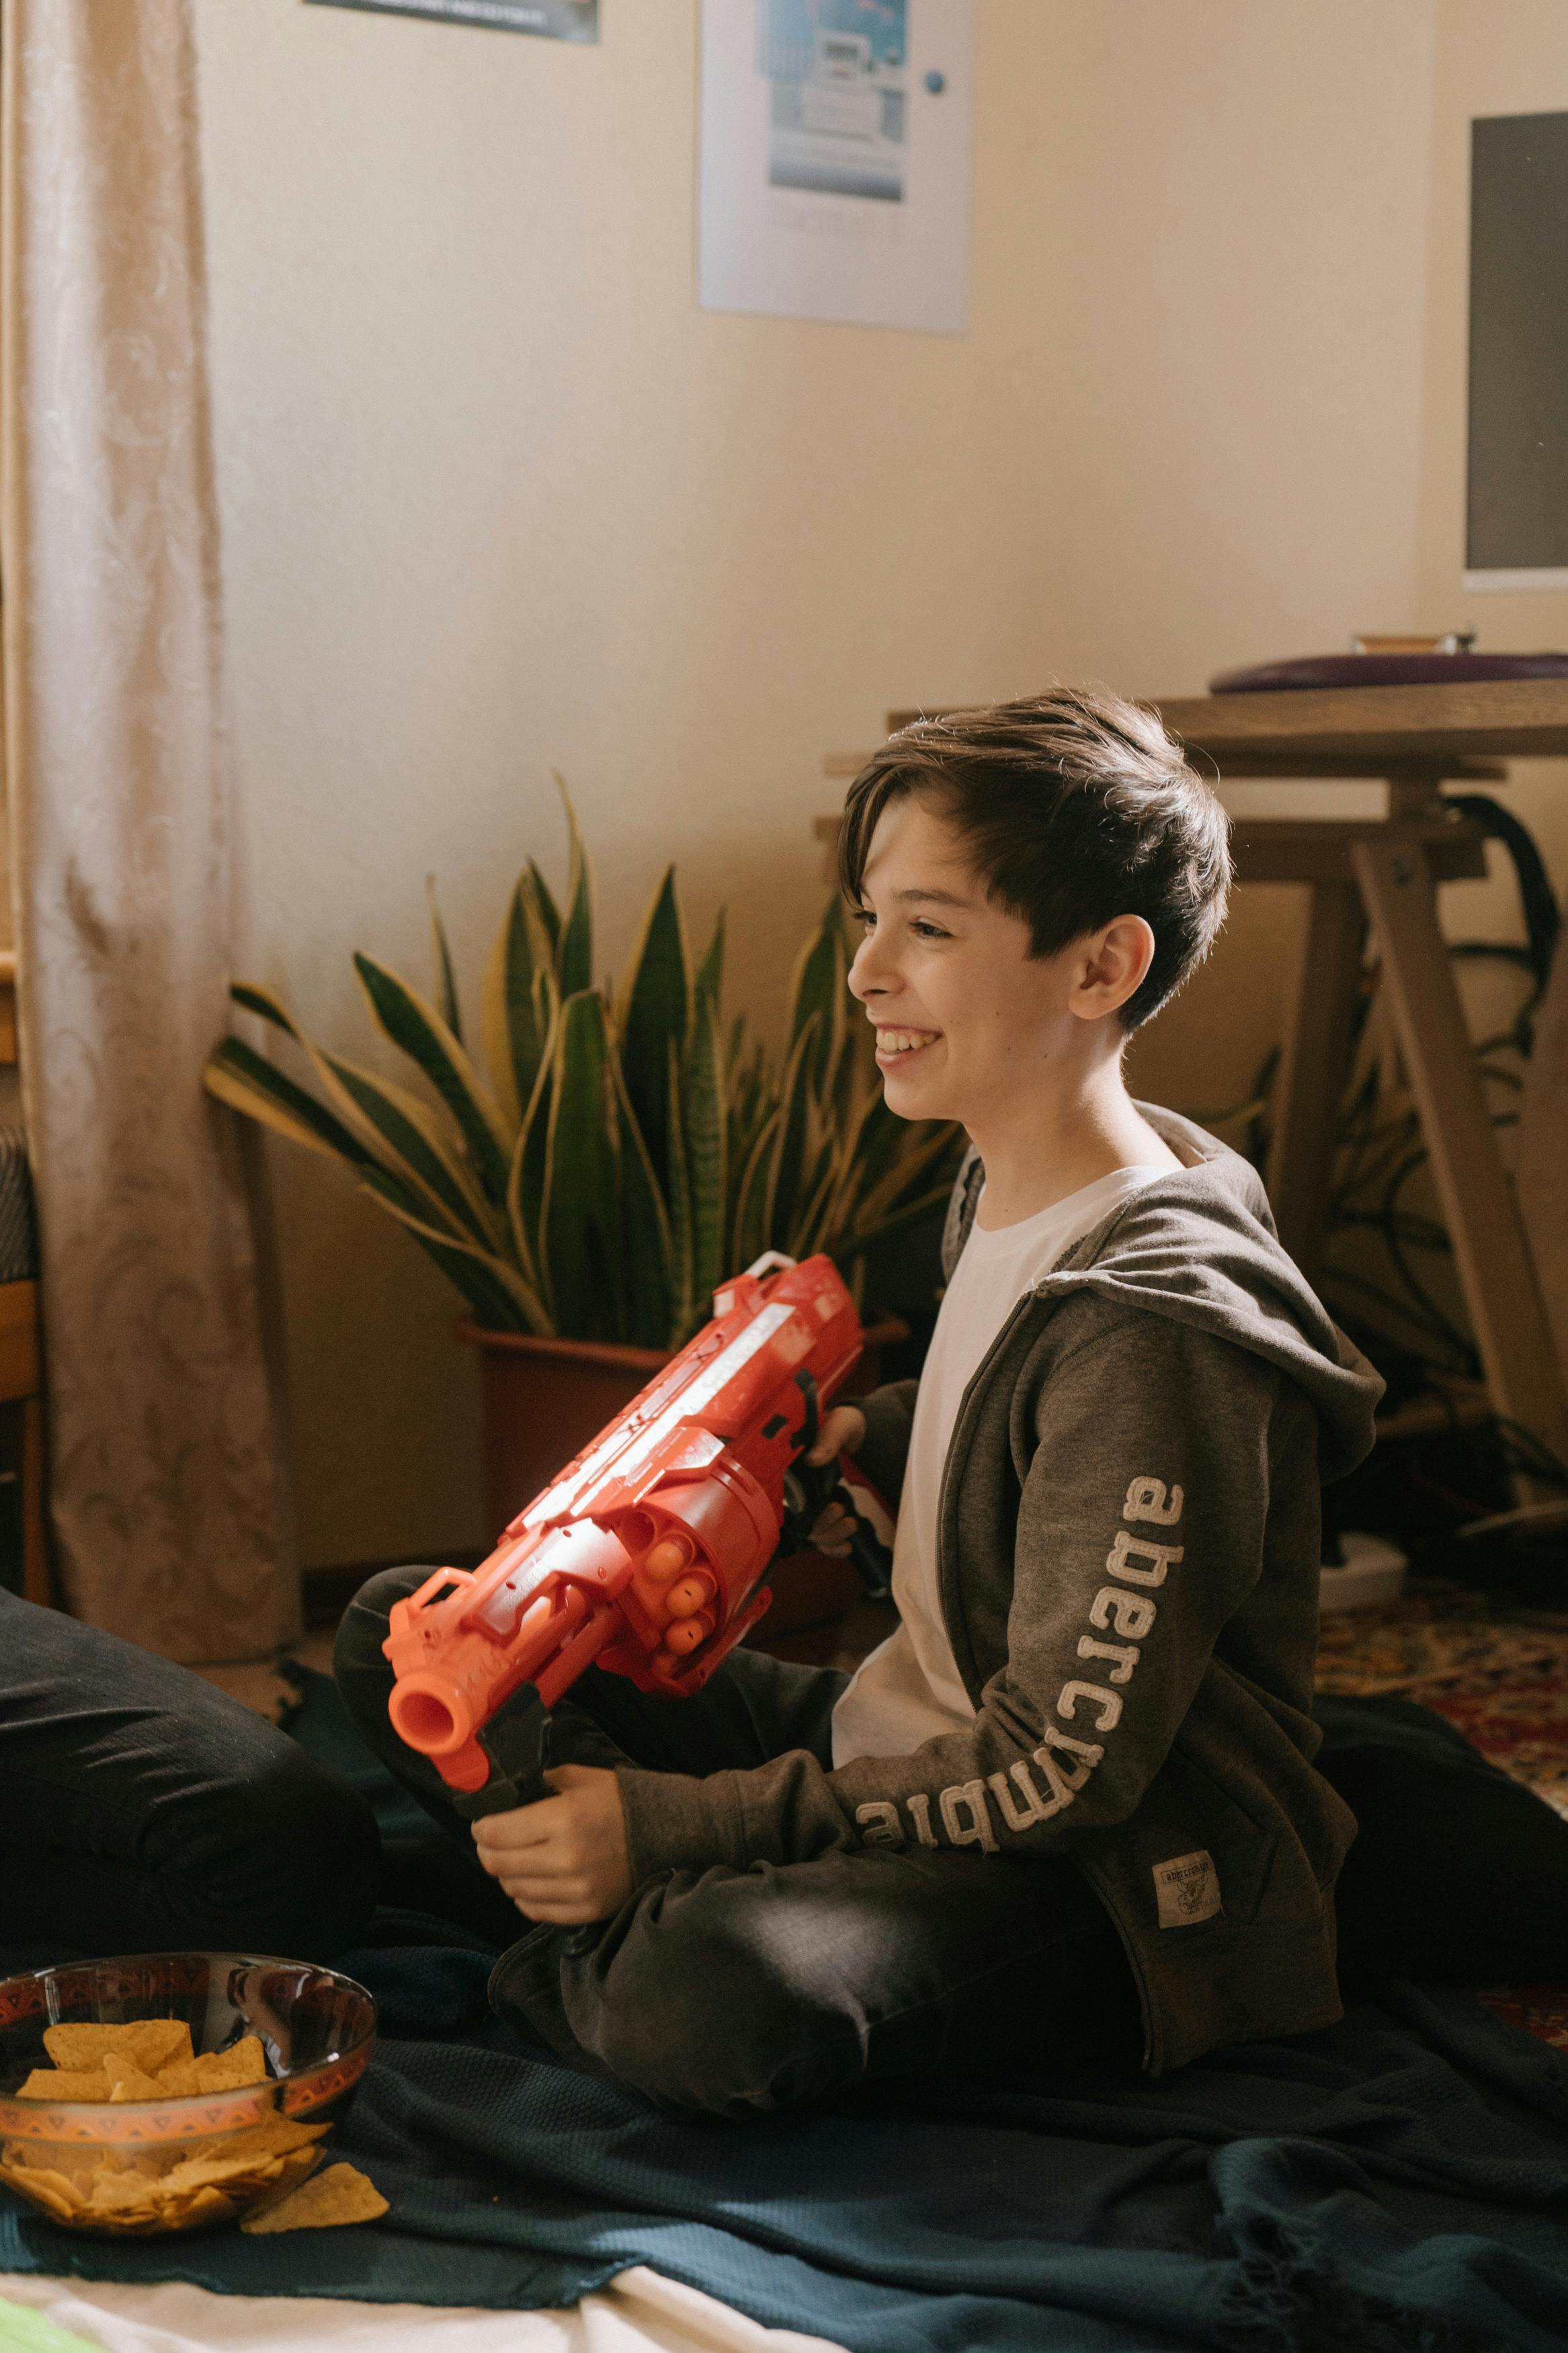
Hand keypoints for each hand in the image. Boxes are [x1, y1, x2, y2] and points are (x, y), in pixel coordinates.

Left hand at [470, 1764, 631, 1924]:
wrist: (667, 1834)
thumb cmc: (621, 1801)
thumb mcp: (582, 1778)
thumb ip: (543, 1782)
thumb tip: (512, 1794)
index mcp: (562, 1820)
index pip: (495, 1833)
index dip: (481, 1829)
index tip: (482, 1824)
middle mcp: (564, 1859)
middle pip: (498, 1865)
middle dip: (487, 1851)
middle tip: (492, 1843)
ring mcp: (575, 1890)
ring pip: (513, 1890)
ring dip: (507, 1874)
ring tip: (515, 1860)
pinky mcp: (585, 1911)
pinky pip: (535, 1911)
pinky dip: (525, 1896)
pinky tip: (531, 1881)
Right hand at [804, 1404, 864, 1556]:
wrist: (865, 1429)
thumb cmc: (846, 1423)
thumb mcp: (841, 1424)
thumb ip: (829, 1438)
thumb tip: (813, 1459)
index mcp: (792, 1467)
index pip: (780, 1498)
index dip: (794, 1513)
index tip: (814, 1511)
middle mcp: (798, 1488)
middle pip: (799, 1522)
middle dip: (820, 1526)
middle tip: (839, 1510)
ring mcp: (813, 1501)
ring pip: (813, 1533)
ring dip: (830, 1536)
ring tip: (850, 1524)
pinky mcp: (827, 1509)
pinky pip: (825, 1538)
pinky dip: (834, 1547)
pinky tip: (847, 1546)